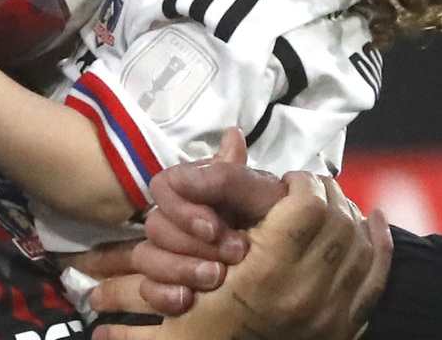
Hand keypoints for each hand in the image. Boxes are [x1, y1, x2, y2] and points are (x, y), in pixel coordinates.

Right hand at [94, 128, 269, 316]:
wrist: (295, 277)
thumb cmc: (279, 228)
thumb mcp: (266, 198)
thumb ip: (235, 174)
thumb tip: (221, 143)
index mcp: (197, 193)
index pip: (164, 187)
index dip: (183, 208)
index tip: (213, 227)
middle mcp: (178, 220)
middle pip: (155, 225)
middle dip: (192, 244)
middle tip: (233, 256)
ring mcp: (169, 254)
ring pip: (146, 256)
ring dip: (180, 268)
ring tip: (216, 279)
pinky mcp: (166, 286)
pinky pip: (146, 288)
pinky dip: (164, 294)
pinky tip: (188, 299)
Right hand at [159, 173, 392, 339]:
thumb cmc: (200, 319)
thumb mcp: (191, 262)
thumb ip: (214, 202)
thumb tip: (232, 136)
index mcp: (265, 273)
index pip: (308, 205)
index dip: (301, 183)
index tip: (286, 181)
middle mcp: (305, 292)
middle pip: (338, 218)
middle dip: (324, 192)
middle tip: (306, 188)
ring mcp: (331, 312)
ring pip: (360, 242)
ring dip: (347, 213)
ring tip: (328, 202)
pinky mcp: (346, 326)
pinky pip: (376, 275)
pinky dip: (378, 243)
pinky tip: (372, 221)